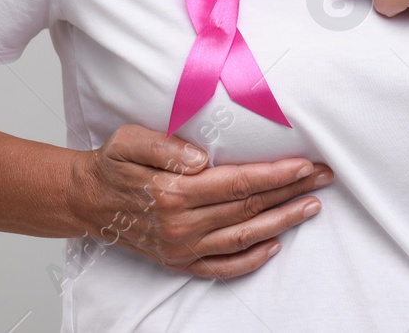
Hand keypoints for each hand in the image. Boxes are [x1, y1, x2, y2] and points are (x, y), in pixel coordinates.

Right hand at [72, 124, 334, 278]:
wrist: (86, 201)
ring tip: (312, 205)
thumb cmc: (112, 165)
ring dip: (282, 222)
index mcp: (173, 193)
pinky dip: (251, 259)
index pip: (238, 183)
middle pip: (249, 208)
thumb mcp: (128, 142)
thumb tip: (201, 157)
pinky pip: (222, 266)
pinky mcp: (180, 261)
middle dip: (291, 191)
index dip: (275, 174)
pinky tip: (275, 244)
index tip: (304, 164)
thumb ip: (164, 146)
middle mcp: (182, 225)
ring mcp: (182, 247)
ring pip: (243, 237)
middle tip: (323, 177)